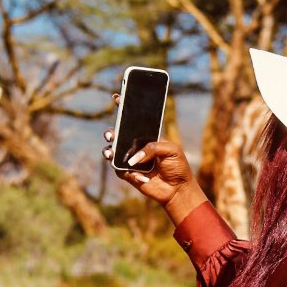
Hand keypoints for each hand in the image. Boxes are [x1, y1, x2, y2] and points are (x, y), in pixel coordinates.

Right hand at [102, 93, 206, 222]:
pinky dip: (124, 169)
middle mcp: (136, 147)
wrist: (178, 188)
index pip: (134, 120)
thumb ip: (153, 148)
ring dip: (108, 150)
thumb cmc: (177, 166)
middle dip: (111, 132)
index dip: (124, 108)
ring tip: (110, 152)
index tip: (117, 98)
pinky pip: (119, 169)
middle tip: (111, 134)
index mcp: (147, 137)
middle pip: (118, 135)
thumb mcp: (171, 150)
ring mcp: (130, 160)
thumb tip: (135, 157)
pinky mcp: (128, 174)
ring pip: (113, 151)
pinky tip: (136, 173)